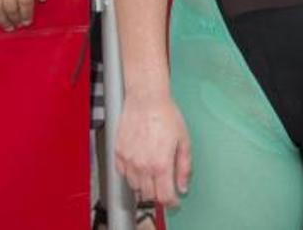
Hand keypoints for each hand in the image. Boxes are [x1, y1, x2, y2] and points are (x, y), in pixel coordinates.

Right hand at [115, 92, 192, 208]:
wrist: (145, 99)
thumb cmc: (165, 115)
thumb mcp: (184, 140)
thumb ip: (184, 166)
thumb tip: (183, 185)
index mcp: (160, 164)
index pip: (164, 195)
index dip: (171, 203)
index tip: (174, 202)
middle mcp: (142, 166)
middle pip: (149, 194)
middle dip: (159, 195)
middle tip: (165, 188)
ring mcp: (128, 161)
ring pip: (135, 187)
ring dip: (145, 186)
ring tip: (153, 176)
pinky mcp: (118, 154)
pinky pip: (124, 174)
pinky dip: (132, 176)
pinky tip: (140, 167)